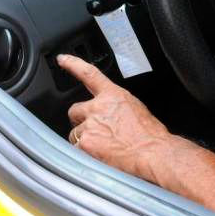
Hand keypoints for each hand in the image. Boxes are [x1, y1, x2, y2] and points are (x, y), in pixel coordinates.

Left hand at [57, 54, 170, 179]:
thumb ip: (116, 106)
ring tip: (103, 147)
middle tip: (94, 131)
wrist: (152, 152)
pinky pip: (77, 149)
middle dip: (81, 121)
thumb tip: (109, 113)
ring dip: (84, 139)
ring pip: (75, 133)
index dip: (73, 64)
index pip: (89, 74)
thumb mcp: (135, 109)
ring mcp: (90, 125)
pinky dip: (85, 154)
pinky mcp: (85, 143)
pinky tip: (99, 156)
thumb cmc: (150, 135)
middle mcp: (98, 107)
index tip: (62, 59)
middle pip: (75, 110)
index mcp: (113, 96)